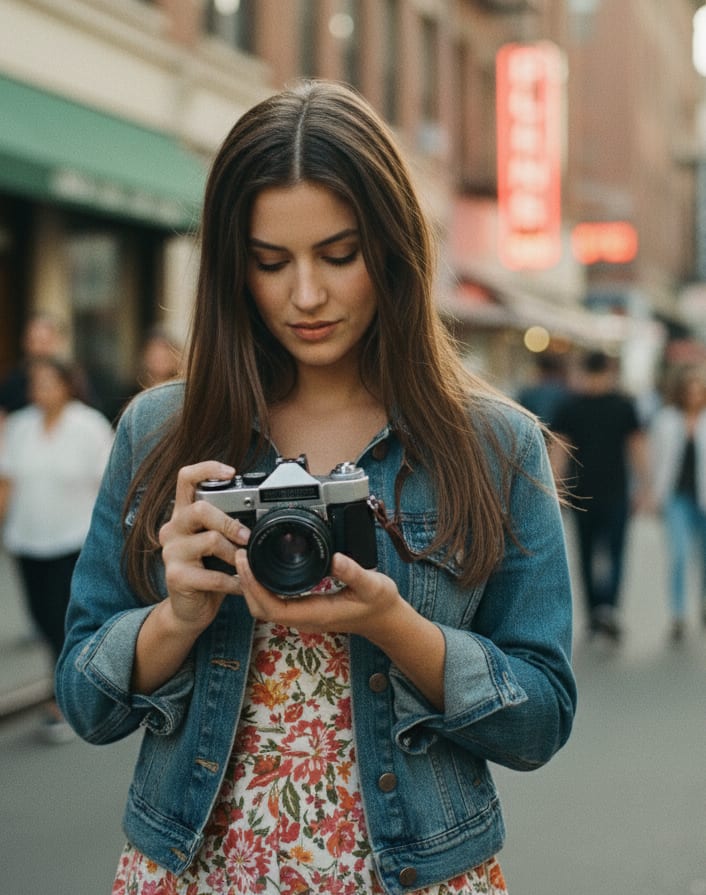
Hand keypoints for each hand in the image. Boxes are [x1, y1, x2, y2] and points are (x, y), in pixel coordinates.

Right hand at [158, 461, 250, 633]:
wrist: (189, 609)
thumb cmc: (208, 571)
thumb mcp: (217, 543)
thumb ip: (227, 524)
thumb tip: (260, 514)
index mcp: (183, 515)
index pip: (185, 479)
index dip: (206, 469)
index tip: (230, 472)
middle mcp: (172, 529)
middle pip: (199, 509)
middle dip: (229, 521)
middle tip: (247, 536)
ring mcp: (170, 553)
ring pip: (209, 541)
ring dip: (234, 554)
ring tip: (245, 564)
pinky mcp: (175, 577)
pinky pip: (212, 575)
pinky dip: (233, 581)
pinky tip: (240, 585)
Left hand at [234, 549, 403, 637]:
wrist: (385, 619)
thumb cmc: (379, 604)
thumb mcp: (372, 585)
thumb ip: (354, 573)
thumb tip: (335, 558)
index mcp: (315, 614)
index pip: (272, 607)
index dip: (254, 586)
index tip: (246, 561)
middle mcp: (304, 618)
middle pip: (261, 609)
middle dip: (246, 584)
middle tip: (240, 554)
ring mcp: (303, 615)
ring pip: (265, 607)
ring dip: (251, 585)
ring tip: (245, 558)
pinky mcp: (304, 609)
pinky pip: (274, 602)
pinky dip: (262, 587)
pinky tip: (262, 569)